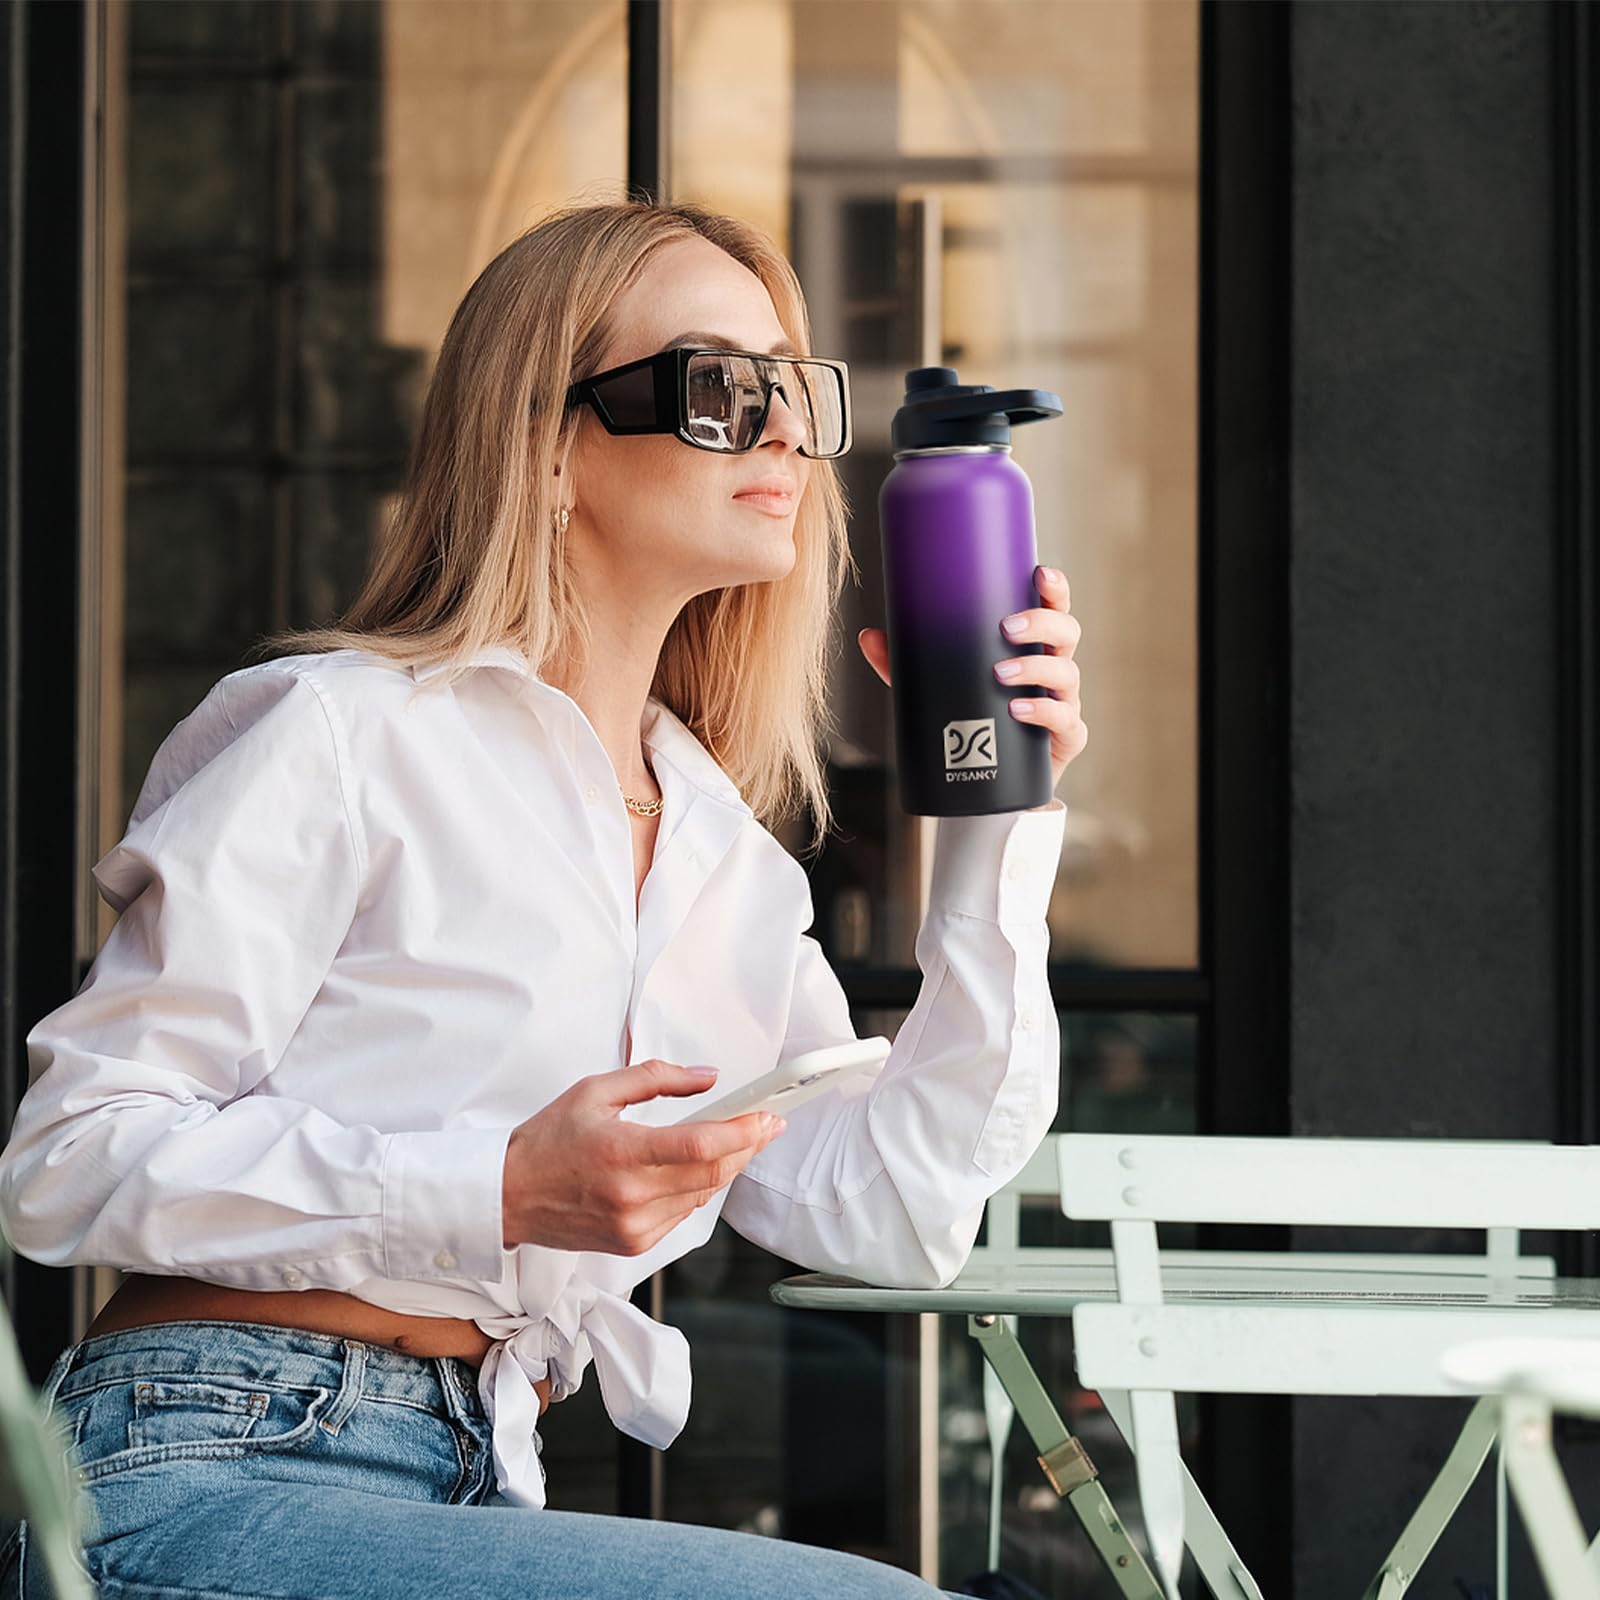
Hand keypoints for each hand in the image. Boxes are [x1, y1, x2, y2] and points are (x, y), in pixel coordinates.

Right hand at [501, 1060, 783, 1255]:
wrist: (508, 1196)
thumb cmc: (546, 1141)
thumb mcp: (596, 1091)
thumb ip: (656, 1079)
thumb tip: (706, 1077)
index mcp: (622, 1152)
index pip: (701, 1145)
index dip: (742, 1131)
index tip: (766, 1116)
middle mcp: (631, 1195)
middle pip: (712, 1172)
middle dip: (748, 1147)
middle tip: (767, 1125)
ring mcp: (634, 1225)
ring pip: (703, 1195)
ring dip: (727, 1167)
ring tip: (739, 1141)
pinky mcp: (634, 1243)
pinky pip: (683, 1213)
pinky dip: (698, 1189)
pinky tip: (700, 1169)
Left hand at [857, 563, 1086, 794]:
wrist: (992, 785)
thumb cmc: (975, 722)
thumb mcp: (938, 689)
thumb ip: (906, 663)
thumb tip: (868, 636)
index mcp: (1032, 647)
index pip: (1053, 609)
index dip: (1054, 589)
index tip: (1040, 573)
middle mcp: (1054, 669)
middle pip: (1067, 633)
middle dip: (1042, 623)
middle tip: (1006, 628)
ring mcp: (1064, 703)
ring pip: (1067, 673)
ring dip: (1035, 667)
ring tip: (1000, 672)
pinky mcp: (1066, 739)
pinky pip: (1067, 721)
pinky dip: (1044, 711)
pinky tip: (1018, 709)